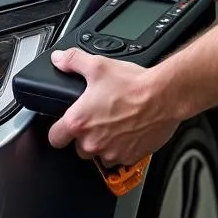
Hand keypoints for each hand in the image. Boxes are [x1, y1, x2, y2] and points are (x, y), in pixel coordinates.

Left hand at [46, 48, 182, 166]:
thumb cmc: (133, 85)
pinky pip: (119, 157)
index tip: (65, 125)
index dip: (58, 130)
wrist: (163, 96)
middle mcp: (92, 142)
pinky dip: (122, 147)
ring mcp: (111, 153)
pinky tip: (129, 130)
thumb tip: (59, 59)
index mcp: (79, 122)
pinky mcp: (129, 158)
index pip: (54, 138)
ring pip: (99, 153)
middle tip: (98, 117)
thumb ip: (73, 61)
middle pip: (78, 147)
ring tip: (116, 123)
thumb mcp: (98, 65)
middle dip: (86, 135)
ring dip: (104, 142)